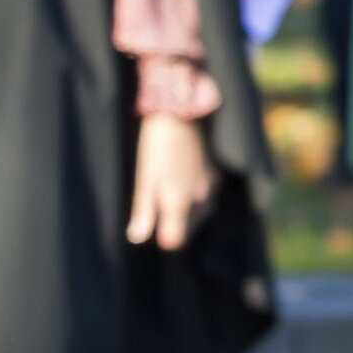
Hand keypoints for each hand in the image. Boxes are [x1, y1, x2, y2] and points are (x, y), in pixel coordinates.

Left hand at [128, 111, 214, 250]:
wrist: (181, 114)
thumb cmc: (156, 148)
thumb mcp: (144, 181)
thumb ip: (143, 212)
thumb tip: (138, 237)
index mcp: (180, 202)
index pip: (175, 238)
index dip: (163, 236)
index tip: (148, 225)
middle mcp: (200, 198)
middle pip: (189, 225)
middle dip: (174, 224)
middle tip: (155, 210)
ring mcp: (210, 185)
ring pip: (199, 211)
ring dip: (186, 210)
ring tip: (168, 196)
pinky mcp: (214, 173)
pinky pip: (205, 195)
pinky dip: (194, 195)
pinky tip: (181, 181)